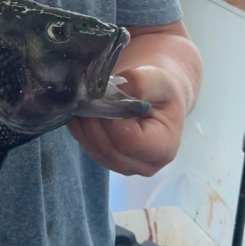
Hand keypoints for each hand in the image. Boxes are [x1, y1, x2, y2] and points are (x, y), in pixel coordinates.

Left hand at [67, 65, 186, 175]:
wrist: (155, 97)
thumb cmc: (160, 90)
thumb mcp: (156, 79)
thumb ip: (137, 84)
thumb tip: (109, 92)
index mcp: (163, 149)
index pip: (128, 141)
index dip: (111, 118)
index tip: (104, 95)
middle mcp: (145, 165)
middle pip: (108, 148)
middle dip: (94, 119)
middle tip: (89, 94)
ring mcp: (124, 166)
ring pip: (94, 148)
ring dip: (85, 123)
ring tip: (86, 100)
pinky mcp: (107, 161)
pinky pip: (86, 147)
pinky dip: (80, 128)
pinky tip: (83, 110)